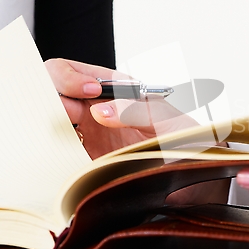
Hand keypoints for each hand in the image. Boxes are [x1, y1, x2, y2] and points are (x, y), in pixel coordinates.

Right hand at [45, 58, 229, 204]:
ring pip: (52, 121)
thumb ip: (137, 111)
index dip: (70, 78)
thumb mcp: (171, 121)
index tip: (87, 94)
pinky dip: (54, 152)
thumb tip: (99, 111)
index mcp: (117, 90)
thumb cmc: (190, 142)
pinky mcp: (89, 160)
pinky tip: (65, 156)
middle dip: (51, 99)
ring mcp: (91, 134)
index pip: (75, 72)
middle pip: (54, 93)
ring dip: (49, 125)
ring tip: (65, 137)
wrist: (199, 176)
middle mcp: (99, 108)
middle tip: (67, 116)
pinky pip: (61, 152)